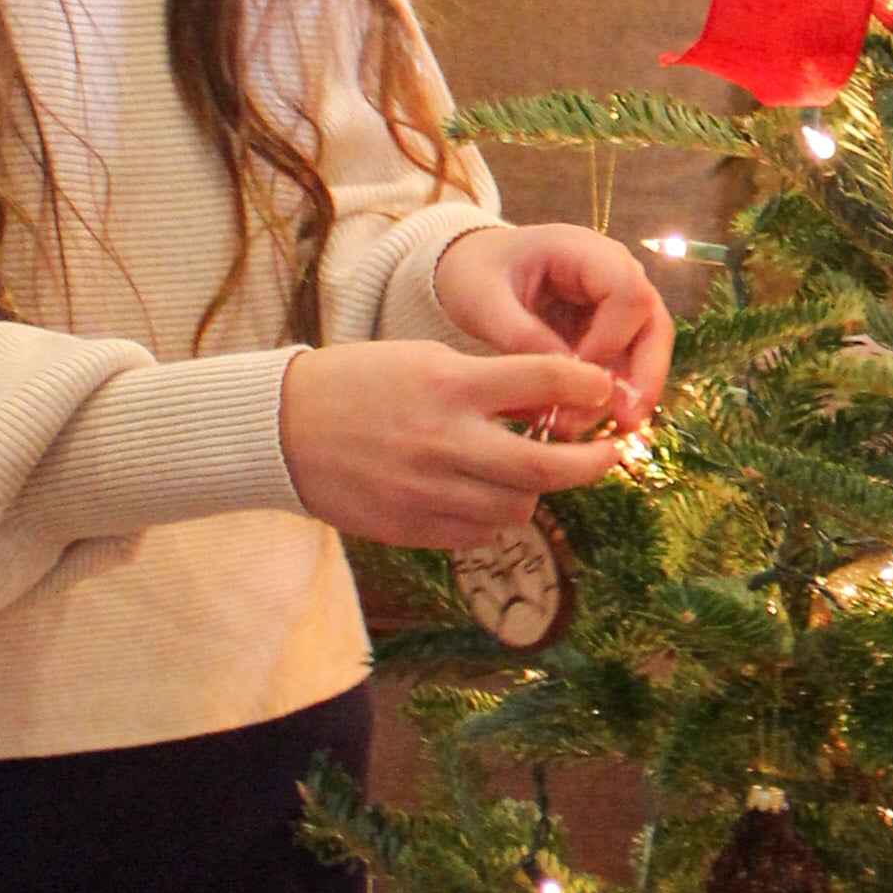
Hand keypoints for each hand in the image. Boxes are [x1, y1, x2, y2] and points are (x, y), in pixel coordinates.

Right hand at [279, 337, 645, 541]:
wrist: (283, 429)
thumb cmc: (360, 383)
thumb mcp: (426, 359)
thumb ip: (490, 384)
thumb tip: (555, 407)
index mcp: (449, 385)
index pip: (546, 381)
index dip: (589, 385)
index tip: (604, 389)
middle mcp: (443, 441)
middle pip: (545, 466)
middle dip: (592, 462)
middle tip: (610, 453)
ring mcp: (426, 491)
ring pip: (517, 508)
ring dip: (535, 490)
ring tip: (527, 470)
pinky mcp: (411, 528)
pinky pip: (478, 533)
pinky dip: (493, 515)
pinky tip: (481, 493)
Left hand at [432, 219, 674, 422]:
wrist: (471, 266)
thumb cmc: (476, 274)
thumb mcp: (483, 301)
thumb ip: (520, 334)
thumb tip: (564, 376)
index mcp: (584, 250)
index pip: (628, 292)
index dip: (612, 339)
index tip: (574, 374)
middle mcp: (614, 272)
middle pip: (654, 322)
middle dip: (645, 375)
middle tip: (627, 422)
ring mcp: (616, 301)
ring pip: (649, 348)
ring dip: (635, 392)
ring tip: (613, 433)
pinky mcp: (609, 329)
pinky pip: (628, 363)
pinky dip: (618, 394)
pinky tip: (601, 424)